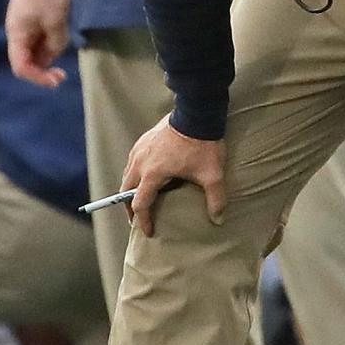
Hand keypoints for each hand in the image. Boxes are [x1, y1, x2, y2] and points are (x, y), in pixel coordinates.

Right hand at [5, 0, 70, 87]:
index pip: (21, 67)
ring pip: (36, 54)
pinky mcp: (34, 26)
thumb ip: (54, 44)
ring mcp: (25, 31)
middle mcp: (18, 36)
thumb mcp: (55, 22)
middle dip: (44, 70)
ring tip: (62, 36)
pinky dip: (51, 45)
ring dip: (50, 55)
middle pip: (28, 62)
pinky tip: (60, 31)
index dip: (37, 77)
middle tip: (62, 75)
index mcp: (17, 35)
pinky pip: (41, 43)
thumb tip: (52, 56)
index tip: (55, 81)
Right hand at [122, 115, 226, 237]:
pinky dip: (134, 174)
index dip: (143, 221)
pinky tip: (145, 176)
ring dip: (130, 190)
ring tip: (139, 199)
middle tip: (137, 219)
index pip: (140, 204)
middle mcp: (140, 162)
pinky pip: (132, 161)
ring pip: (127, 174)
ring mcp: (140, 149)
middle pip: (125, 190)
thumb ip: (215, 199)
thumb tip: (218, 219)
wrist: (197, 113)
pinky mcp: (144, 140)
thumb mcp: (212, 175)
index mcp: (153, 174)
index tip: (148, 231)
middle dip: (129, 207)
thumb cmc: (203, 144)